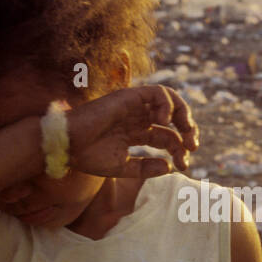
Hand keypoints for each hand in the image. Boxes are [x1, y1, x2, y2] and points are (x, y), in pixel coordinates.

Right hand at [65, 85, 198, 178]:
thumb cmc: (88, 157)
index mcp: (136, 133)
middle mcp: (138, 118)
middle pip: (173, 118)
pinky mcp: (129, 96)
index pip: (167, 137)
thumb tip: (170, 167)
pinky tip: (165, 121)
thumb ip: (146, 168)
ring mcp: (134, 106)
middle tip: (193, 146)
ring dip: (183, 114)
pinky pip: (156, 92)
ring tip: (186, 132)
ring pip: (169, 100)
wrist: (68, 146)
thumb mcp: (122, 168)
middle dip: (188, 130)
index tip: (184, 165)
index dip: (180, 150)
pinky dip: (166, 103)